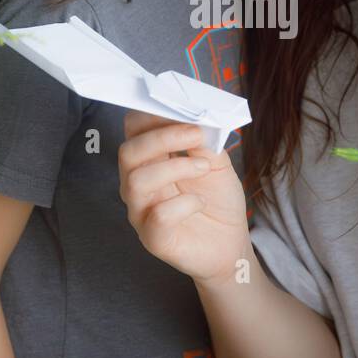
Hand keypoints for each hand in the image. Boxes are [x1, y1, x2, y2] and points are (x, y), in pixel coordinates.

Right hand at [118, 110, 248, 284]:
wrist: (230, 244)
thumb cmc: (217, 201)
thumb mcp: (217, 163)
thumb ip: (204, 142)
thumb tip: (195, 120)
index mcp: (150, 159)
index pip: (133, 129)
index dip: (153, 115)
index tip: (184, 112)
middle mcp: (138, 183)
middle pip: (128, 151)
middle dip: (162, 137)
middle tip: (196, 135)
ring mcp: (141, 211)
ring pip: (136, 181)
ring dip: (175, 167)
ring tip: (204, 168)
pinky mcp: (153, 238)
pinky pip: (157, 216)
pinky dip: (184, 203)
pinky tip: (200, 202)